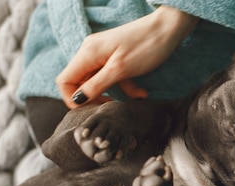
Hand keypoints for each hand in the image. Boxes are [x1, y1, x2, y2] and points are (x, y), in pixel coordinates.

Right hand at [56, 6, 198, 108]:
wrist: (169, 28)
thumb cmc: (146, 45)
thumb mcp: (120, 70)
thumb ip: (96, 85)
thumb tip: (77, 100)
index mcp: (87, 53)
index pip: (64, 81)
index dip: (74, 99)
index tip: (92, 108)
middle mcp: (91, 52)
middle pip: (80, 83)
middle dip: (96, 97)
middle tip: (112, 105)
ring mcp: (103, 55)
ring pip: (99, 82)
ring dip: (116, 93)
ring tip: (135, 96)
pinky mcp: (116, 58)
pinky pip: (113, 77)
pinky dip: (126, 87)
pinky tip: (141, 92)